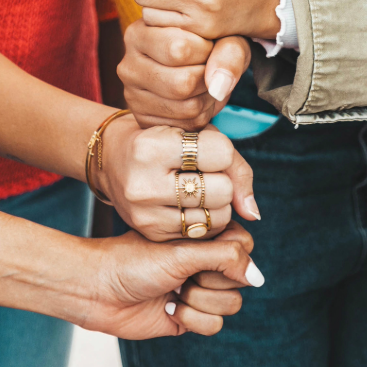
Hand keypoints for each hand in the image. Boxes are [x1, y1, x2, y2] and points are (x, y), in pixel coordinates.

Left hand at [80, 224, 260, 338]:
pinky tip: (167, 308)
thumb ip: (226, 258)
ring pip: (231, 305)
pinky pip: (215, 325)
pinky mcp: (191, 317)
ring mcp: (199, 291)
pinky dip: (190, 320)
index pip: (246, 246)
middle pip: (241, 280)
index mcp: (206, 236)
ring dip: (198, 302)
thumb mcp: (182, 252)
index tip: (200, 254)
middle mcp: (206, 263)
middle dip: (209, 281)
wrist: (99, 290)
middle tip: (181, 274)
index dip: (229, 256)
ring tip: (172, 291)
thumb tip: (258, 277)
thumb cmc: (133, 261)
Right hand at [96, 115, 257, 240]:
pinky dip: (205, 219)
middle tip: (202, 171)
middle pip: (223, 190)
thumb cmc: (162, 140)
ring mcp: (145, 213)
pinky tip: (188, 204)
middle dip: (222, 180)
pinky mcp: (150, 232)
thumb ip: (233, 164)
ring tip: (197, 187)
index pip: (221, 153)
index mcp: (151, 147)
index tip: (205, 148)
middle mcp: (143, 183)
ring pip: (216, 217)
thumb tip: (252, 213)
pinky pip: (202, 233)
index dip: (222, 151)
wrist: (114, 159)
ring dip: (217, 204)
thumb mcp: (192, 133)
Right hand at [118, 22, 251, 130]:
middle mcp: (127, 65)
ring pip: (188, 107)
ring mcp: (132, 96)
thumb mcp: (223, 36)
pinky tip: (199, 97)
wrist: (192, 64)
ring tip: (207, 81)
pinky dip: (204, 114)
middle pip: (183, 83)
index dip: (207, 51)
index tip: (208, 45)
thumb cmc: (208, 42)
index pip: (180, 48)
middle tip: (211, 67)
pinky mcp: (144, 119)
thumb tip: (218, 87)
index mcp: (138, 33)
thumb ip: (228, 52)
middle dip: (209, 78)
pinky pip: (187, 125)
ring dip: (209, 97)